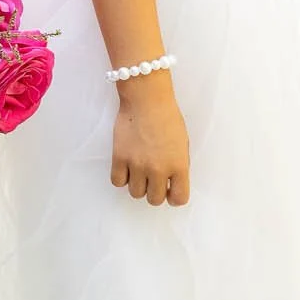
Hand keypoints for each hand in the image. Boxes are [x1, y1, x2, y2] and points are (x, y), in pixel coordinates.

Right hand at [110, 73, 189, 205]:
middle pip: (155, 200)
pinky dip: (122, 178)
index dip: (174, 197)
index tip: (170, 191)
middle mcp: (158, 169)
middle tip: (153, 180)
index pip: (179, 198)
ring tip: (138, 172)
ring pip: (136, 193)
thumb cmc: (167, 117)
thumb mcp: (182, 143)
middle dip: (155, 192)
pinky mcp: (119, 157)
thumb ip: (177, 165)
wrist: (146, 99)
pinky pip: (118, 182)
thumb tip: (170, 181)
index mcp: (178, 165)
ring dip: (138, 185)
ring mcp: (137, 164)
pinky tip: (126, 167)